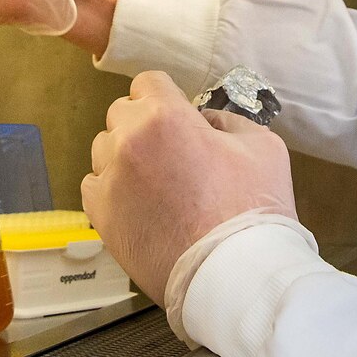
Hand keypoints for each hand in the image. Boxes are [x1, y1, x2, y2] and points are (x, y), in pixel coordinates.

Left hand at [81, 71, 296, 299]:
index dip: (165, 97)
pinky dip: (112, 189)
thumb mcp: (263, 146)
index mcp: (165, 116)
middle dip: (143, 124)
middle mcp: (128, 140)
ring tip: (156, 183)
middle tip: (171, 152)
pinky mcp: (100, 214)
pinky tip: (140, 204)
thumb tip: (204, 122)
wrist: (234, 275)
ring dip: (125, 156)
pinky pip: (93, 185)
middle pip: (122, 113)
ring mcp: (110, 179)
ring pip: (104, 148)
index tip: (177, 116)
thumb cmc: (253, 211)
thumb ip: (228, 122)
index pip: (148, 82)